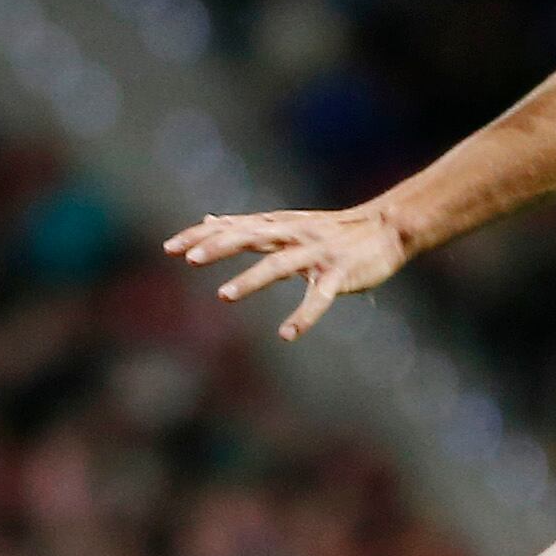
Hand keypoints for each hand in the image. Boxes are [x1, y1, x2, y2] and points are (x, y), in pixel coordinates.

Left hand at [165, 202, 408, 339]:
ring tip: (224, 296)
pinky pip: (319, 297)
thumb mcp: (284, 223)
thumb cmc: (330, 229)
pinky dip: (304, 315)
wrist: (386, 227)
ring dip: (251, 279)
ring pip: (280, 265)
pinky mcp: (339, 274)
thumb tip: (207, 220)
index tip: (168, 248)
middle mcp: (292, 235)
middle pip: (250, 237)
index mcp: (276, 225)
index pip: (232, 226)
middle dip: (219, 247)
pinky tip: (288, 334)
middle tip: (189, 260)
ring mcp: (316, 254)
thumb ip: (245, 226)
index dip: (201, 236)